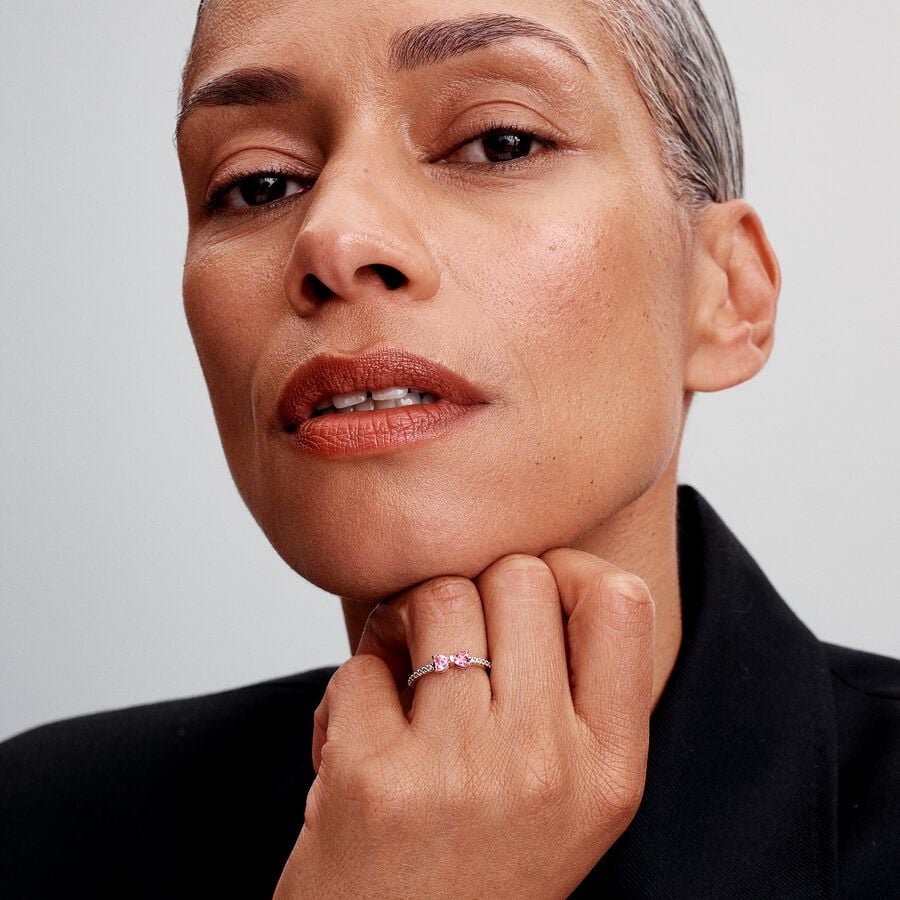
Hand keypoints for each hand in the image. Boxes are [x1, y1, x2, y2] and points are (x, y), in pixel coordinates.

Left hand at [273, 550, 655, 898]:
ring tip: (401, 667)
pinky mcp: (375, 781)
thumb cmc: (475, 863)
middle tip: (453, 636)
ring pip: (440, 597)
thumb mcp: (568, 793)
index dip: (566, 572)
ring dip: (408, 618)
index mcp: (610, 768)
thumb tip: (541, 565)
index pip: (620, 601)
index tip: (523, 599)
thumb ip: (573, 692)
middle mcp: (548, 768)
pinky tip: (360, 732)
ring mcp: (462, 773)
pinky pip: (361, 662)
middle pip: (521, 578)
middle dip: (477, 589)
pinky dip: (353, 685)